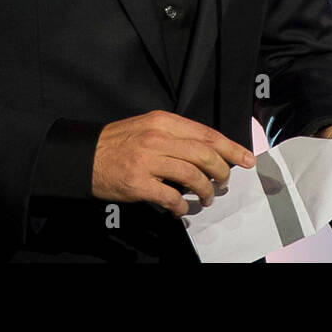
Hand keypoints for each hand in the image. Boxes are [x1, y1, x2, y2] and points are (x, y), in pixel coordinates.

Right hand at [92, 110, 254, 216]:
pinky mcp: (138, 183)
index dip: (230, 148)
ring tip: (206, 198)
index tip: (246, 159)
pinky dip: (181, 206)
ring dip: (205, 191)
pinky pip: (170, 197)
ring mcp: (147, 161)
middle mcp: (157, 138)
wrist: (85, 156)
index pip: (206, 134)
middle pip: (204, 154)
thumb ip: (176, 135)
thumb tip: (208, 151)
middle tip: (224, 182)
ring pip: (192, 176)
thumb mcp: (148, 127)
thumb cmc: (119, 143)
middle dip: (222, 171)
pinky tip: (180, 209)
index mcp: (163, 121)